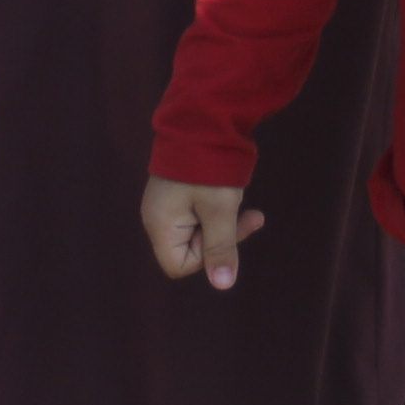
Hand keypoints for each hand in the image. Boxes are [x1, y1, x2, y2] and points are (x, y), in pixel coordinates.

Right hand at [142, 176, 264, 289]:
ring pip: (197, 230)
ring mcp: (165, 203)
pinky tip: (228, 191)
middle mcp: (156, 217)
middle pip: (189, 249)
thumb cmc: (209, 168)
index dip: (206, 259)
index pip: (179, 266)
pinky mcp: (177, 191)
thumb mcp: (220, 210)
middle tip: (247, 216)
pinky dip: (216, 208)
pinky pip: (197, 213)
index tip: (227, 231)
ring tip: (236, 198)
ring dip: (221, 220)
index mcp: (160, 225)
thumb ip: (220, 248)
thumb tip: (223, 286)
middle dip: (220, 236)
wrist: (202, 119)